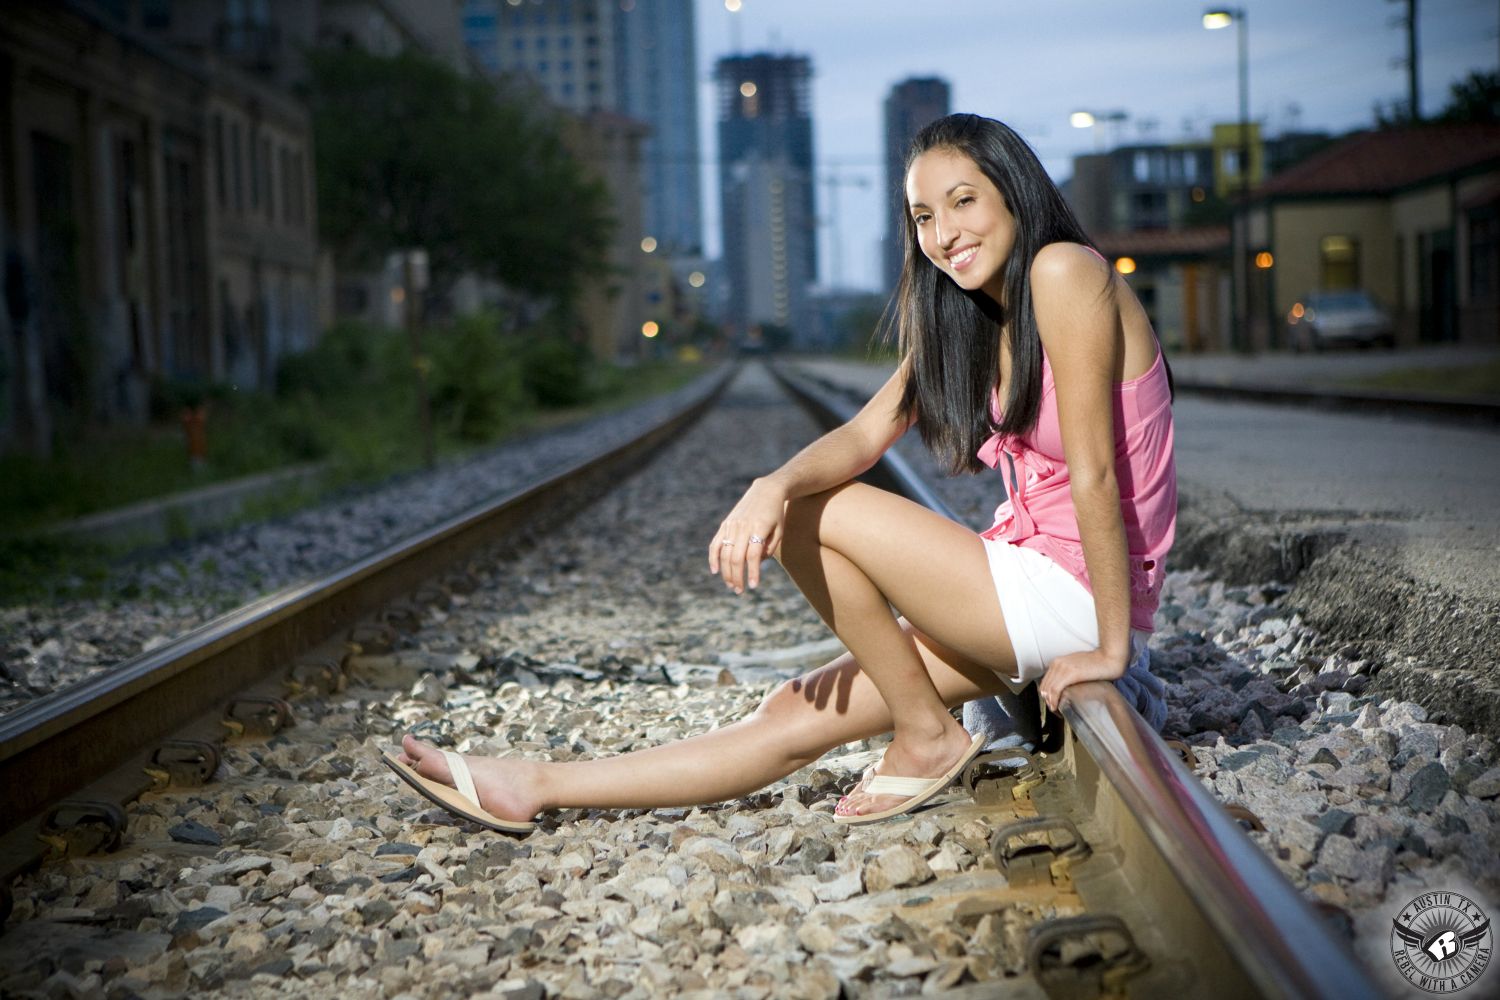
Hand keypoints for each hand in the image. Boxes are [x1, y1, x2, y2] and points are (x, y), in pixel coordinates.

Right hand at [708, 477, 786, 593]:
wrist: (766, 490)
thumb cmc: (776, 514)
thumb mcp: (779, 530)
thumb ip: (769, 548)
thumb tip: (755, 564)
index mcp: (759, 528)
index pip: (753, 555)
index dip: (752, 572)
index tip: (753, 586)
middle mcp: (743, 526)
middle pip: (736, 557)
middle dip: (737, 577)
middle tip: (740, 591)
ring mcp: (732, 525)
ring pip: (724, 553)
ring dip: (726, 572)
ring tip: (731, 585)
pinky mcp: (725, 524)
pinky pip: (716, 543)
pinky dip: (713, 557)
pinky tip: (715, 570)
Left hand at [1037, 647, 1128, 712]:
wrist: (1108, 657)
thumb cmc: (1097, 663)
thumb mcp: (1077, 666)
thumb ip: (1068, 674)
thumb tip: (1065, 687)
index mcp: (1058, 661)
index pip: (1045, 681)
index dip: (1046, 694)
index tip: (1051, 703)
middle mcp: (1057, 663)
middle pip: (1044, 685)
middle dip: (1047, 699)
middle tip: (1053, 709)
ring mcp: (1063, 668)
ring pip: (1048, 689)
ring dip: (1050, 702)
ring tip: (1055, 710)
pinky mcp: (1070, 674)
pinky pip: (1055, 690)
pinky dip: (1054, 700)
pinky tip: (1056, 707)